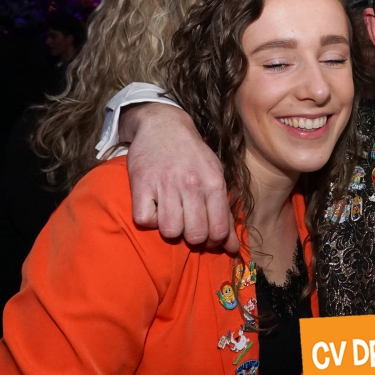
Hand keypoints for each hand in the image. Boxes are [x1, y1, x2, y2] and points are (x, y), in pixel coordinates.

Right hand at [121, 102, 236, 251]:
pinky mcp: (141, 183)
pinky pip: (145, 220)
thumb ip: (224, 212)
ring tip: (171, 214)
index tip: (207, 236)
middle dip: (192, 238)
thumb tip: (232, 249)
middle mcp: (191, 183)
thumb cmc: (193, 156)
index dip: (214, 241)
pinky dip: (149, 219)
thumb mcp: (215, 176)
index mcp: (214, 182)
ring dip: (170, 229)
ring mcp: (165, 183)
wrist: (163, 125)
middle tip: (188, 225)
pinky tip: (154, 207)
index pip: (219, 229)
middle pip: (195, 234)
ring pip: (170, 231)